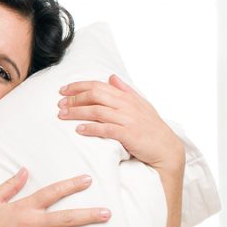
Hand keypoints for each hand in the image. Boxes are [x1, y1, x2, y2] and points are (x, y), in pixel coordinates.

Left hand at [57, 75, 184, 174]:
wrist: (167, 148)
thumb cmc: (152, 128)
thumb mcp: (140, 105)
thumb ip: (125, 90)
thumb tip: (111, 77)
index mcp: (127, 97)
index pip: (99, 85)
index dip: (79, 86)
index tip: (63, 89)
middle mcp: (127, 105)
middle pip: (95, 95)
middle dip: (74, 98)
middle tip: (59, 103)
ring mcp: (128, 119)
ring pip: (97, 111)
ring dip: (77, 112)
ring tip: (62, 115)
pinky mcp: (128, 134)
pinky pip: (106, 129)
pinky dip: (91, 128)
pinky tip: (78, 130)